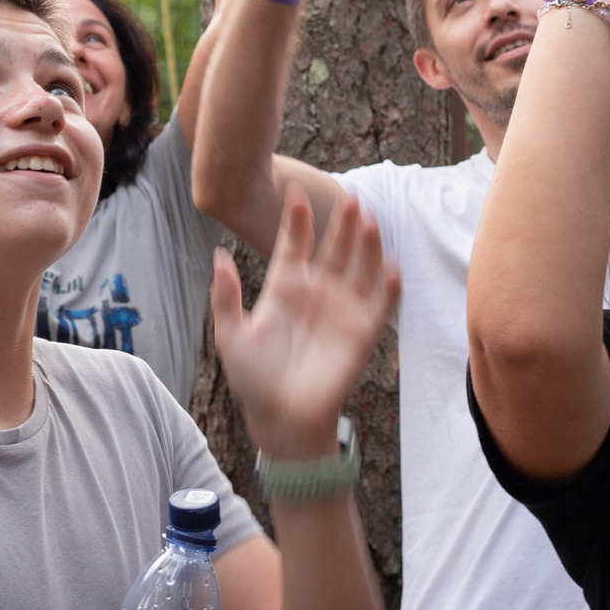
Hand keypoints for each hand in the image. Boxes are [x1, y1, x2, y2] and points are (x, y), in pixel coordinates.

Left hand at [213, 187, 399, 460]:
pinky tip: (391, 263)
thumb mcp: (230, 335)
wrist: (280, 417)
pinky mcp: (362, 334)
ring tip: (369, 218)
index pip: (294, 244)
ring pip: (360, 268)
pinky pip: (381, 304)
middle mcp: (317, 293)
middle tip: (349, 196)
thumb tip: (218, 254)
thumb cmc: (253, 379)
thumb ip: (226, 295)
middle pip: (334, 248)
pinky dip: (389, 285)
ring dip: (367, 244)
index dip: (297, 219)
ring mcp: (342, 311)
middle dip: (342, 223)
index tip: (295, 192)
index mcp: (285, 288)